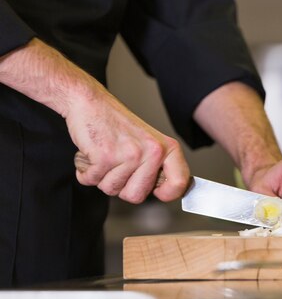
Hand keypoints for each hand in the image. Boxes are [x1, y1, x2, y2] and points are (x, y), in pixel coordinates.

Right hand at [66, 89, 189, 203]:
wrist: (91, 102)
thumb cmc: (117, 124)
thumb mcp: (149, 142)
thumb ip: (158, 166)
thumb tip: (166, 192)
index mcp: (167, 149)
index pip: (179, 183)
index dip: (167, 194)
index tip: (158, 193)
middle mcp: (153, 151)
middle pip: (137, 196)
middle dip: (121, 188)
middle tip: (117, 168)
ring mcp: (130, 154)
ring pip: (112, 190)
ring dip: (101, 178)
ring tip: (105, 157)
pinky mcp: (106, 156)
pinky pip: (92, 181)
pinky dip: (86, 173)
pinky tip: (92, 155)